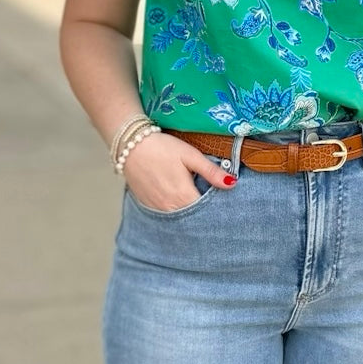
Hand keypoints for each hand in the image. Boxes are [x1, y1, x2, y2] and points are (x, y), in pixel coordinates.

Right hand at [121, 131, 235, 210]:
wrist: (130, 145)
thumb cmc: (162, 148)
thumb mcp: (190, 155)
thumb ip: (211, 171)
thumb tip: (232, 183)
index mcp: (184, 196)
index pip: (207, 211)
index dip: (217, 208)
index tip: (225, 205)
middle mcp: (171, 207)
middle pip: (194, 218)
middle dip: (204, 214)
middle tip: (214, 207)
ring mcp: (158, 208)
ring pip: (180, 218)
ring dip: (189, 214)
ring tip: (197, 204)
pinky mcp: (148, 206)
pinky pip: (166, 214)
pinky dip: (175, 211)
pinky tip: (180, 202)